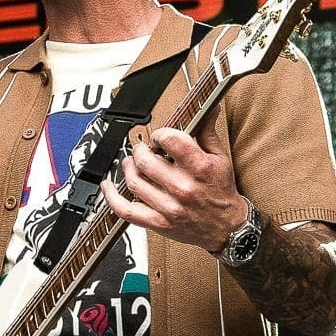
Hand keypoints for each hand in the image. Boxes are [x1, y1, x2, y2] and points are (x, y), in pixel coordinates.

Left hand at [98, 118, 247, 253]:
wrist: (227, 227)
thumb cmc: (221, 192)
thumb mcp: (219, 158)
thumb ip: (207, 131)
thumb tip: (209, 107)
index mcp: (199, 168)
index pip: (169, 140)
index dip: (160, 134)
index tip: (159, 137)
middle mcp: (183, 187)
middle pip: (145, 160)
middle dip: (140, 150)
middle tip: (143, 150)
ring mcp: (169, 207)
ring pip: (134, 182)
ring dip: (127, 168)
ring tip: (131, 163)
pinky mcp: (158, 222)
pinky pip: (126, 210)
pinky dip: (112, 197)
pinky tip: (108, 186)